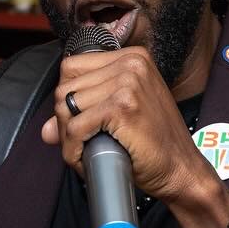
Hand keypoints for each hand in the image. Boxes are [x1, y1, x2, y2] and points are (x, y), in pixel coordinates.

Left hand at [41, 46, 228, 227]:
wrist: (182, 169)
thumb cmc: (157, 143)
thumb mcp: (123, 114)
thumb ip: (85, 110)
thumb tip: (46, 129)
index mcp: (134, 58)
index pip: (72, 66)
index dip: (70, 96)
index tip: (83, 117)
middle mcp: (131, 65)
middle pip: (65, 87)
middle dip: (66, 119)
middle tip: (85, 140)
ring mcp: (128, 85)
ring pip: (65, 108)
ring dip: (69, 136)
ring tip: (89, 149)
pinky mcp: (121, 108)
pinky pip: (74, 128)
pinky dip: (73, 149)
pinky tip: (88, 157)